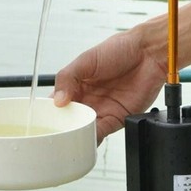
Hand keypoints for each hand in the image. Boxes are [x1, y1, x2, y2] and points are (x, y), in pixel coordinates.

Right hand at [53, 28, 166, 143]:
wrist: (148, 54)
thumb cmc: (120, 50)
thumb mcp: (86, 59)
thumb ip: (67, 78)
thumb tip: (57, 100)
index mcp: (76, 85)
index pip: (56, 103)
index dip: (49, 113)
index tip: (42, 121)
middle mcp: (87, 100)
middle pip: (69, 120)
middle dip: (61, 129)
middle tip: (53, 135)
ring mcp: (101, 110)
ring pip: (83, 129)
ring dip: (75, 136)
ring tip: (67, 140)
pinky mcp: (116, 119)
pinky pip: (100, 133)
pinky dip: (91, 139)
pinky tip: (84, 139)